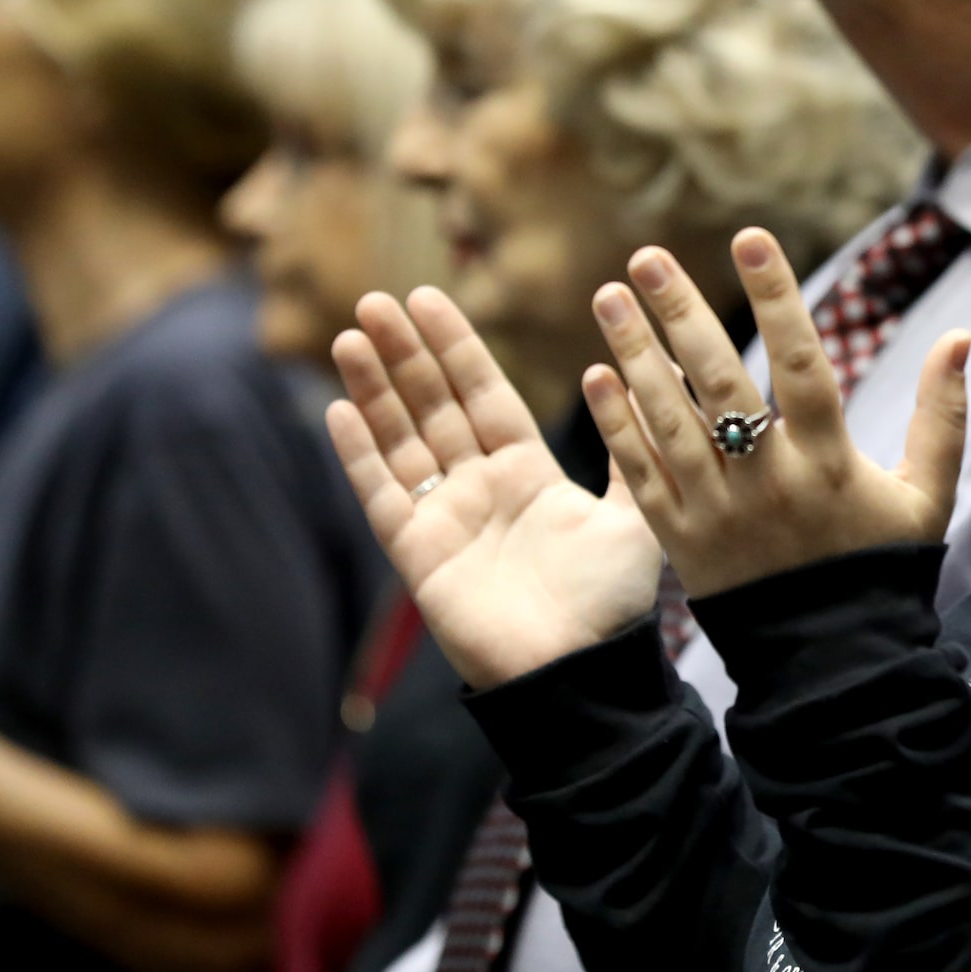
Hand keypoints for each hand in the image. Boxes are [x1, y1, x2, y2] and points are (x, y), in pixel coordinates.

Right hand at [327, 288, 664, 688]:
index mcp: (529, 475)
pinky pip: (381, 496)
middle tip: (375, 299)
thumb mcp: (633, 516)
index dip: (456, 348)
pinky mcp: (417, 556)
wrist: (577, 674)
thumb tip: (628, 379)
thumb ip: (631, 450)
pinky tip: (338, 410)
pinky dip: (360, 455)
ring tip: (352, 337)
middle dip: (406, 354)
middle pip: (434, 408)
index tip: (427, 298)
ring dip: (374, 391)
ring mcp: (444, 520)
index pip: (485, 395)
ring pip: (400, 441)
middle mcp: (480, 489)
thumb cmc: (609, 604)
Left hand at [585, 229, 967, 597]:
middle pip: (720, 384)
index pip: (801, 363)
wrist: (833, 663)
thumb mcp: (928, 496)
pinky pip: (641, 475)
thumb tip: (959, 337)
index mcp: (830, 461)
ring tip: (607, 297)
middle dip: (682, 314)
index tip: (749, 237)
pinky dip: (616, 425)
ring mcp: (719, 512)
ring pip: (669, 422)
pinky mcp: (681, 542)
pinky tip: (596, 375)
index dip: (776, 297)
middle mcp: (769, 481)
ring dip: (635, 355)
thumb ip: (943, 416)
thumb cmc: (882, 567)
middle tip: (646, 257)